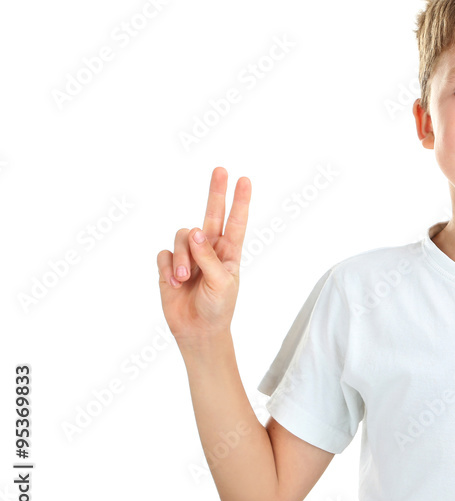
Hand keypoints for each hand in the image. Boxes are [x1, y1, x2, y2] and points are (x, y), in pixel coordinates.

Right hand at [156, 167, 251, 342]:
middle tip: (221, 170)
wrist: (197, 330)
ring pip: (182, 237)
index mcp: (229, 253)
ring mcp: (189, 256)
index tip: (244, 180)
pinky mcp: (170, 265)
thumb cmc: (217, 308)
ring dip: (182, 257)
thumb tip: (196, 231)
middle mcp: (209, 249)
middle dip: (216, 192)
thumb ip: (209, 256)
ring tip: (185, 279)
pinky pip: (165, 255)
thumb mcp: (221, 283)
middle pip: (211, 214)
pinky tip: (174, 283)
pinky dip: (169, 268)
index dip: (240, 202)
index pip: (236, 222)